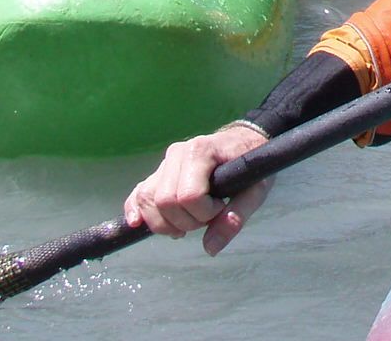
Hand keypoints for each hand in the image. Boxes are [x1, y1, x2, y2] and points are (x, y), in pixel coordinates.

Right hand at [124, 123, 272, 255]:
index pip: (188, 196)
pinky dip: (135, 210)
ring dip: (165, 223)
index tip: (221, 208)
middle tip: (207, 218)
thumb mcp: (255, 190)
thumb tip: (210, 248)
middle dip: (186, 221)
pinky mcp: (158, 174)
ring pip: (147, 200)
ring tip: (187, 224)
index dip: (204, 213)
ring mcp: (165, 163)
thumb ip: (236, 217)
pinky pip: (137, 193)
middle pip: (165, 201)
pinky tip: (137, 223)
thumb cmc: (252, 165)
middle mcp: (177, 153)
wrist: (244, 142)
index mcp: (200, 151)